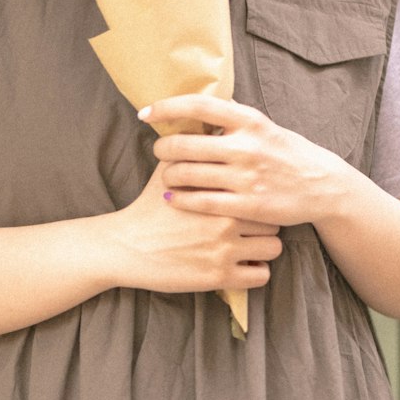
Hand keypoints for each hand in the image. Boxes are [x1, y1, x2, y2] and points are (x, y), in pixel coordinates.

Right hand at [110, 162, 281, 295]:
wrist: (126, 246)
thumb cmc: (148, 208)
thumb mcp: (168, 170)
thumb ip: (191, 148)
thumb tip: (207, 121)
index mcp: (217, 192)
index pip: (260, 190)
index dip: (257, 196)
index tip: (251, 200)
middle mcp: (225, 220)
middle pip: (272, 220)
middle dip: (263, 223)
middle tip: (252, 226)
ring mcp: (224, 250)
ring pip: (273, 248)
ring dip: (262, 248)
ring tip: (249, 246)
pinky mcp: (220, 277)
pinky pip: (261, 276)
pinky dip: (255, 271)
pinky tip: (243, 264)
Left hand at [142, 95, 352, 229]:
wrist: (322, 186)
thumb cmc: (287, 152)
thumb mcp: (264, 126)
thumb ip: (233, 117)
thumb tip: (199, 103)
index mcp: (249, 121)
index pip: (199, 106)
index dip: (167, 107)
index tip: (146, 112)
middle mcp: (246, 146)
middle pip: (186, 144)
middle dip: (163, 148)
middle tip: (158, 151)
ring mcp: (247, 177)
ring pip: (189, 174)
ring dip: (169, 174)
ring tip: (166, 175)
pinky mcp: (247, 205)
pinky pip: (202, 202)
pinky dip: (181, 199)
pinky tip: (172, 197)